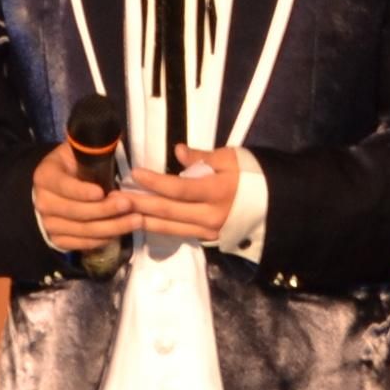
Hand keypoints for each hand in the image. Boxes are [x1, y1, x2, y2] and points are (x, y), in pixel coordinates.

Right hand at [31, 140, 139, 255]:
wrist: (52, 189)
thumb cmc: (71, 167)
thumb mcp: (76, 152)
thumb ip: (91, 148)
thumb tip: (113, 138)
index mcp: (46, 176)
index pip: (63, 186)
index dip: (82, 191)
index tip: (102, 191)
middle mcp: (43, 202)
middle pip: (76, 211)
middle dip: (105, 210)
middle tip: (129, 204)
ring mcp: (49, 224)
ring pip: (83, 230)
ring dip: (111, 227)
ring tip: (135, 220)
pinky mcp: (58, 240)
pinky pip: (82, 244)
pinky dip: (102, 240)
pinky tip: (120, 232)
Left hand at [124, 143, 244, 245]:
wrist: (274, 204)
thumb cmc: (251, 175)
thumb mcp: (231, 158)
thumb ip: (203, 157)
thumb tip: (178, 152)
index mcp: (218, 192)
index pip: (180, 189)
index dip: (156, 182)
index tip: (135, 173)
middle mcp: (211, 216)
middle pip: (169, 212)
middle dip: (139, 205)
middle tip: (114, 198)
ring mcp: (209, 231)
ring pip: (169, 227)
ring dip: (143, 218)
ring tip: (119, 211)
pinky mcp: (207, 238)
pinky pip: (177, 232)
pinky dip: (157, 226)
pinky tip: (139, 220)